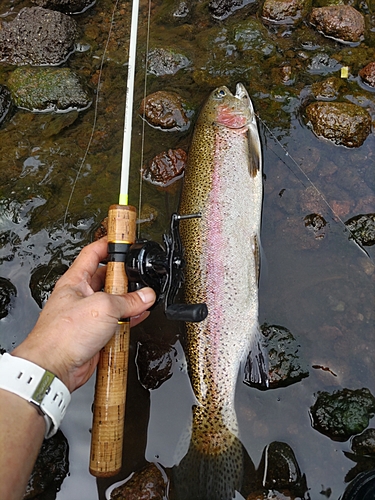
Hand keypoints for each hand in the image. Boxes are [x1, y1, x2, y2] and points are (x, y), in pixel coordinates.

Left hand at [12, 238, 155, 391]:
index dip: (107, 245)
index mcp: (75, 281)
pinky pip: (117, 321)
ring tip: (144, 296)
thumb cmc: (62, 335)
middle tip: (139, 275)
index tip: (122, 242)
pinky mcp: (96, 334)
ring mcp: (88, 316)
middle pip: (107, 278)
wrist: (55, 367)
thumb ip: (128, 300)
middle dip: (124, 277)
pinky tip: (140, 315)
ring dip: (129, 300)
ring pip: (114, 302)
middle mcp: (81, 296)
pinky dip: (130, 318)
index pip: (92, 254)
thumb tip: (145, 295)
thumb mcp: (102, 307)